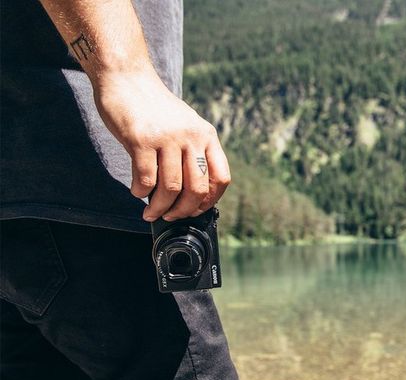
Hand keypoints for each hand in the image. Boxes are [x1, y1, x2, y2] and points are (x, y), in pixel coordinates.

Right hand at [93, 70, 230, 221]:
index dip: (210, 201)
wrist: (126, 77)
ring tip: (151, 213)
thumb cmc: (154, 107)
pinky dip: (141, 193)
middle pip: (197, 188)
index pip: (221, 177)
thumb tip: (194, 192)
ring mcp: (167, 137)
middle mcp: (191, 136)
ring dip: (160, 208)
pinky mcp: (141, 139)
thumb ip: (193, 151)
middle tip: (171, 217)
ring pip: (170, 188)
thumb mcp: (185, 125)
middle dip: (183, 211)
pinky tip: (138, 192)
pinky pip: (146, 179)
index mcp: (206, 135)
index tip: (196, 210)